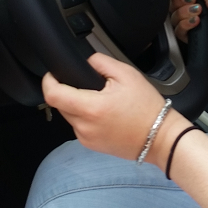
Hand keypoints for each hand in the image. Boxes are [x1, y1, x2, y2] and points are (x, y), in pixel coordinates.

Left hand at [42, 52, 169, 160]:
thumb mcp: (127, 74)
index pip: (54, 95)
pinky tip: (105, 113)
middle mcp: (84, 126)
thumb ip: (101, 62)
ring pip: (70, 116)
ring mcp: (86, 138)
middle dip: (69, 91)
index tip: (53, 74)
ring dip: (78, 105)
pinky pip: (80, 126)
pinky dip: (86, 117)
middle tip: (91, 85)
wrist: (159, 137)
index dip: (49, 81)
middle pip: (61, 104)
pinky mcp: (90, 145)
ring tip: (102, 99)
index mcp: (91, 108)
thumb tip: (85, 61)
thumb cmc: (146, 107)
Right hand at [170, 0, 207, 54]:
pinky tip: (197, 23)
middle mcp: (193, 7)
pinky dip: (186, 26)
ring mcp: (192, 22)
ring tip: (200, 15)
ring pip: (173, 18)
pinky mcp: (191, 36)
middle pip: (172, 5)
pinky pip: (178, 31)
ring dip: (185, 15)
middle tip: (198, 4)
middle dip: (183, 4)